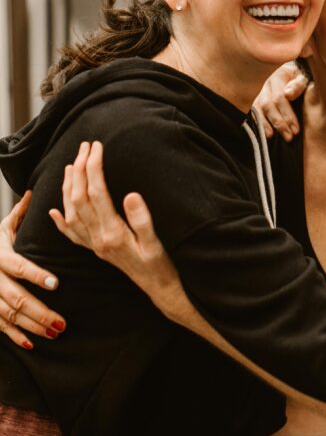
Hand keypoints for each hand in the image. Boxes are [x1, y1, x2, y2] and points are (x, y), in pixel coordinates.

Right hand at [0, 191, 65, 348]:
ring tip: (55, 332)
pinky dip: (15, 336)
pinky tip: (32, 344)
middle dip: (40, 311)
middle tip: (63, 322)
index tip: (55, 283)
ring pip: (9, 316)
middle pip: (16, 298)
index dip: (36, 275)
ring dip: (32, 326)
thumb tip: (35, 192)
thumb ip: (20, 214)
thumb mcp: (2, 227)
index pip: (18, 266)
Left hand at [49, 141, 189, 321]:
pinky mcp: (96, 250)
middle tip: (85, 146)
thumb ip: (142, 219)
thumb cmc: (161, 265)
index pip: (97, 193)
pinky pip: (72, 235)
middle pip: (80, 198)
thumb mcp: (156, 242)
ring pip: (71, 212)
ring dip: (69, 187)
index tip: (97, 147)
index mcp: (113, 233)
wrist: (159, 288)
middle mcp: (98, 239)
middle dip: (80, 169)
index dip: (95, 167)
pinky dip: (61, 221)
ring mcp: (94, 245)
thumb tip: (130, 195)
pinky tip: (55, 211)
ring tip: (72, 165)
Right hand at [252, 61, 307, 139]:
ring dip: (265, 124)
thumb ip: (298, 85)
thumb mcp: (303, 77)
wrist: (290, 73)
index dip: (288, 115)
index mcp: (277, 77)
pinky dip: (256, 123)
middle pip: (267, 105)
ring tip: (271, 136)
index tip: (296, 130)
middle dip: (278, 122)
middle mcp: (265, 84)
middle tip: (288, 137)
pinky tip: (261, 133)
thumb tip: (288, 94)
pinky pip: (252, 112)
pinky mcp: (254, 100)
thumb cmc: (299, 78)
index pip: (280, 98)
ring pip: (257, 109)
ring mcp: (258, 92)